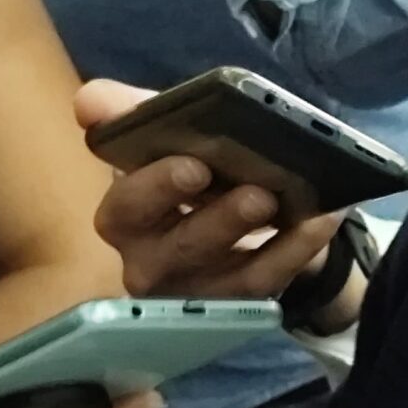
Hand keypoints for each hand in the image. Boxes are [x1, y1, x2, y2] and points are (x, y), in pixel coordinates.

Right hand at [77, 80, 345, 302]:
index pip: (128, 205)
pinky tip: (320, 220)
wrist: (234, 213)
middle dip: (219, 219)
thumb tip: (87, 101)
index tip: (195, 165)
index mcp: (125, 214)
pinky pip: (267, 285)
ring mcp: (195, 291)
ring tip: (296, 206)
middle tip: (259, 192)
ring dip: (267, 241)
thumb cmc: (189, 171)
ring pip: (227, 276)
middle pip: (180, 247)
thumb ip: (132, 113)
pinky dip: (296, 251)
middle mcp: (149, 261)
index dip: (158, 187)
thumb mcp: (165, 135)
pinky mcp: (235, 305)